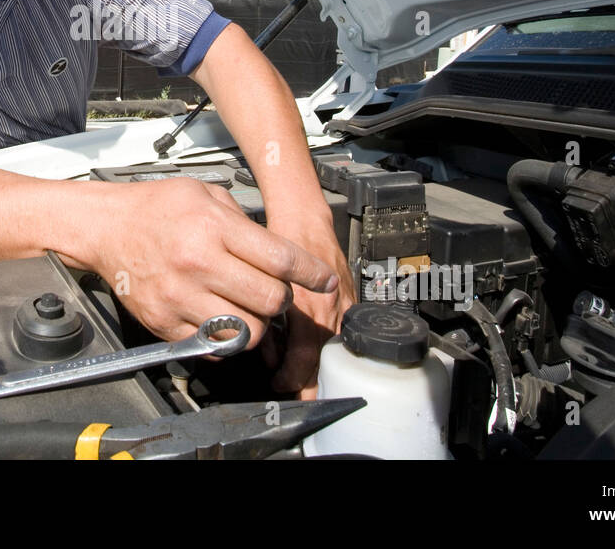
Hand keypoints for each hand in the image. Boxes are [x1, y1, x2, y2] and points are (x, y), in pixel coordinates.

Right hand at [84, 177, 339, 349]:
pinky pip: (212, 346)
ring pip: (246, 331)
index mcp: (214, 228)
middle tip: (274, 291)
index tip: (324, 280)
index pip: (281, 260)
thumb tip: (282, 253)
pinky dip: (224, 337)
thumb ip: (245, 223)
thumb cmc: (156, 208)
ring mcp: (180, 297)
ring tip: (248, 307)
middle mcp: (198, 264)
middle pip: (270, 300)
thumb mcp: (206, 195)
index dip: (312, 273)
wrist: (107, 228)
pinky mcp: (165, 322)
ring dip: (256, 323)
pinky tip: (221, 317)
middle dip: (281, 299)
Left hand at [266, 219, 354, 397]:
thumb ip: (267, 320)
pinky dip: (330, 347)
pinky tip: (318, 352)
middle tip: (294, 394)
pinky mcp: (350, 300)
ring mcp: (344, 305)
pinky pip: (343, 332)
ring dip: (319, 368)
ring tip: (304, 380)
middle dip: (309, 383)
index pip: (305, 358)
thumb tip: (266, 354)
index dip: (291, 377)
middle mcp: (330, 309)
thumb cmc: (281, 245)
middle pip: (324, 361)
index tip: (279, 383)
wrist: (305, 220)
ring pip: (335, 350)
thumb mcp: (264, 284)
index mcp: (308, 307)